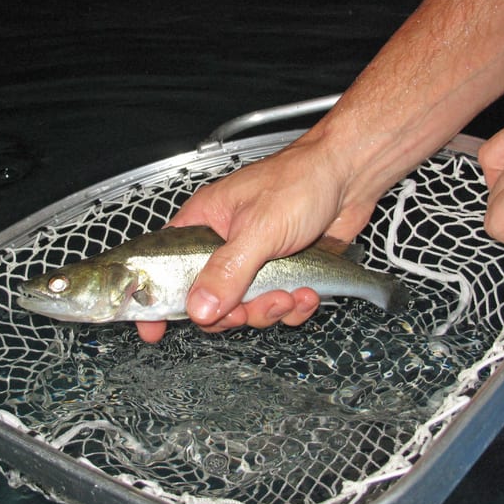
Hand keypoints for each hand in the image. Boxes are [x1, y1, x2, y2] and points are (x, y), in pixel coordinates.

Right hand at [135, 132, 377, 342]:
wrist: (351, 175)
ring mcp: (256, 260)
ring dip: (270, 310)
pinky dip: (295, 306)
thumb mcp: (258, 229)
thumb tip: (198, 308)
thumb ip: (226, 271)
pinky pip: (279, 304)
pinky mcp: (285, 271)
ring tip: (292, 294)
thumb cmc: (300, 180)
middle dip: (234, 311)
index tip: (152, 329)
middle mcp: (225, 244)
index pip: (166, 266)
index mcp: (204, 224)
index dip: (157, 299)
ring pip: (247, 306)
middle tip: (251, 306)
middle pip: (209, 299)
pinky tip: (308, 292)